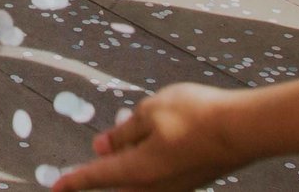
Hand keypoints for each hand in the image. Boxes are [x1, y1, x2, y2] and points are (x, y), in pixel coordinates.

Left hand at [52, 84, 247, 191]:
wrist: (243, 128)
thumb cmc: (195, 116)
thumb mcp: (149, 113)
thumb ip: (122, 132)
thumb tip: (101, 146)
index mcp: (138, 170)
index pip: (97, 176)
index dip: (73, 181)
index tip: (55, 187)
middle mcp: (154, 186)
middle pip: (118, 182)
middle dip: (104, 171)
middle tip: (90, 162)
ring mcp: (175, 185)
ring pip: (139, 179)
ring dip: (129, 162)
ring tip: (128, 138)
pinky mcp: (190, 179)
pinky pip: (158, 175)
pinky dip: (148, 161)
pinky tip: (155, 141)